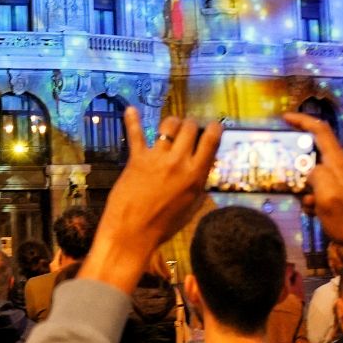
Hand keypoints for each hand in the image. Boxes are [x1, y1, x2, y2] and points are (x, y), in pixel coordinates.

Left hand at [83, 108, 222, 294]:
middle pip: (190, 128)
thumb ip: (199, 186)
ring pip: (169, 125)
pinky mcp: (137, 159)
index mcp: (196, 175)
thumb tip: (204, 171)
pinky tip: (130, 109)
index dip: (213, 128)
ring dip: (172, 122)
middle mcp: (179, 162)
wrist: (133, 233)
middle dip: (191, 124)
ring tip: (171, 126)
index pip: (211, 140)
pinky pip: (136, 134)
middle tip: (188, 128)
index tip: (212, 125)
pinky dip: (133, 120)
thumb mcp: (191, 207)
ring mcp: (157, 158)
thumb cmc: (164, 226)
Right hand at [282, 112, 342, 315]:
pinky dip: (318, 197)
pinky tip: (318, 212)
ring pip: (319, 174)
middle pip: (317, 154)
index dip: (302, 121)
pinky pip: (327, 186)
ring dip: (309, 188)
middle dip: (301, 168)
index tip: (284, 118)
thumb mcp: (326, 196)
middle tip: (292, 182)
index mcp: (340, 162)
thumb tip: (312, 170)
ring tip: (310, 206)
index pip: (320, 130)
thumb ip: (316, 175)